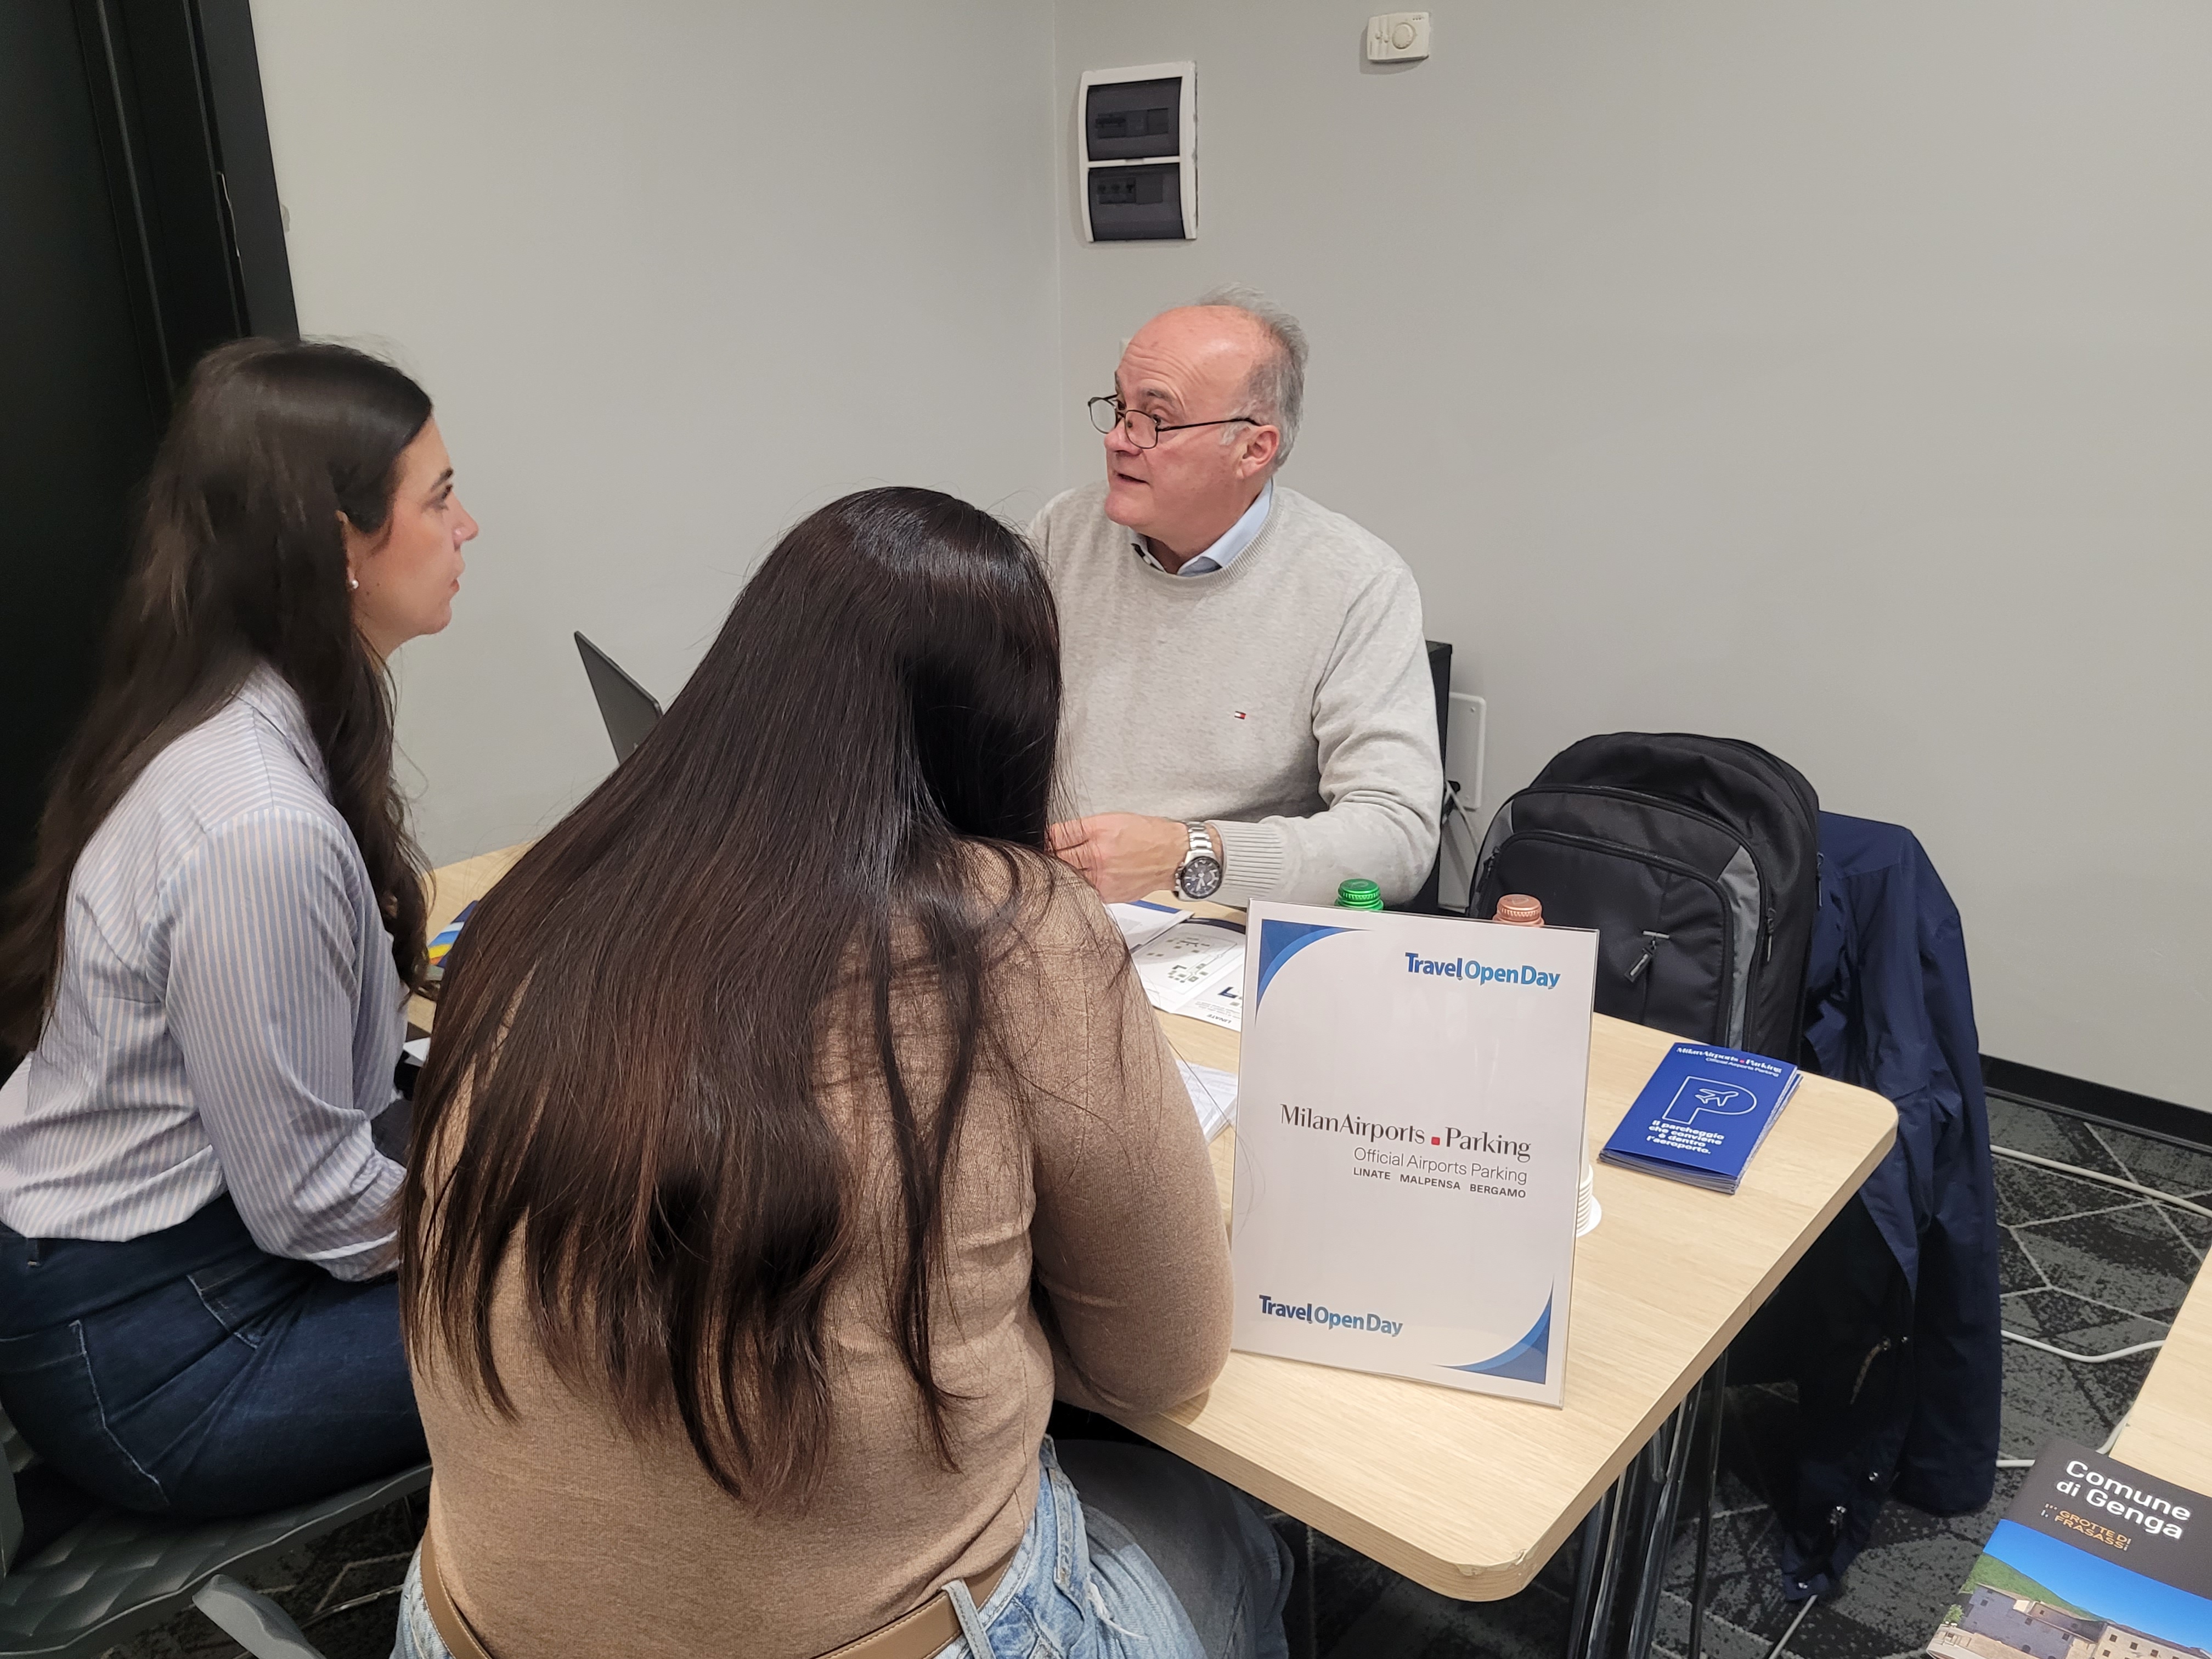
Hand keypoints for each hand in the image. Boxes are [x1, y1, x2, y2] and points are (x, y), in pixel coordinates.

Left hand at [1048, 813, 1212, 903]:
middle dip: (1049, 856)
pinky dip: (1077, 885)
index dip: (1044, 838)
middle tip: (1044, 855)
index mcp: (1099, 831)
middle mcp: (1099, 855)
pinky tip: (1079, 879)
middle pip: (1058, 857)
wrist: (1174, 856)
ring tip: (1061, 868)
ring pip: (1068, 877)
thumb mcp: (1114, 820)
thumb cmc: (1148, 835)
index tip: (1040, 840)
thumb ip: (1083, 829)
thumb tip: (1057, 836)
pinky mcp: (1109, 894)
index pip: (1057, 835)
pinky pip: (1084, 890)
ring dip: (1061, 872)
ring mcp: (1103, 877)